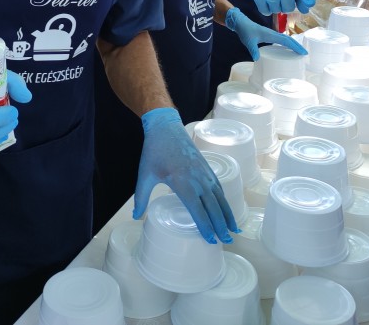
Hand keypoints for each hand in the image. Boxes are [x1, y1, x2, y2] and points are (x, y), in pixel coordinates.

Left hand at [133, 108, 237, 243]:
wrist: (165, 127)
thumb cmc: (154, 151)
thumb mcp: (145, 175)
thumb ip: (141, 197)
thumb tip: (135, 216)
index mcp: (182, 182)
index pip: (198, 209)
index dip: (205, 226)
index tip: (210, 239)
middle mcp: (198, 179)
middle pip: (213, 206)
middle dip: (220, 225)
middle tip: (226, 241)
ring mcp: (205, 173)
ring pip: (220, 197)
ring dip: (227, 214)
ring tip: (233, 230)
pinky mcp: (207, 168)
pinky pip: (219, 188)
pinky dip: (225, 201)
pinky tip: (227, 210)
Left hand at [225, 7, 306, 59]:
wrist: (241, 23)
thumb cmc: (245, 30)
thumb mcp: (248, 41)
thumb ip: (253, 49)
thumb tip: (257, 59)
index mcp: (271, 34)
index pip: (286, 40)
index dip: (295, 46)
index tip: (303, 52)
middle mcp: (273, 34)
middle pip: (288, 40)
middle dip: (297, 46)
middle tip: (305, 54)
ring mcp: (271, 34)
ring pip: (285, 39)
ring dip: (293, 44)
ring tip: (299, 52)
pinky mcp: (269, 36)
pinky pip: (281, 40)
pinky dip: (286, 44)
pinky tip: (286, 50)